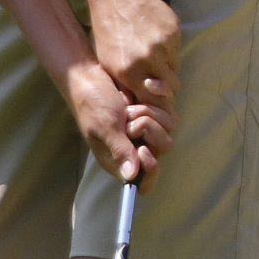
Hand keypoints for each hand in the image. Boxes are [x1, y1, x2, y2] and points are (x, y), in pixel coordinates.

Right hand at [63, 60, 178, 192]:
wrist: (90, 76)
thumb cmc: (91, 104)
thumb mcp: (104, 127)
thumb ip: (119, 150)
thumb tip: (130, 177)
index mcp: (120, 160)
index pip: (144, 182)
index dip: (150, 170)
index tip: (143, 150)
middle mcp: (135, 150)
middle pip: (162, 150)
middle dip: (148, 130)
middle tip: (129, 119)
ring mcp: (146, 133)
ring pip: (168, 131)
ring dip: (150, 114)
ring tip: (129, 108)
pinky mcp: (153, 116)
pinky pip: (168, 115)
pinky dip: (155, 104)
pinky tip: (135, 98)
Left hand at [86, 0, 181, 115]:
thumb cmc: (107, 31)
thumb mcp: (108, 63)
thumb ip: (126, 84)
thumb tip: (142, 104)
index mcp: (129, 72)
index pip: (154, 100)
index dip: (157, 101)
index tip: (157, 99)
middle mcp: (149, 60)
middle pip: (171, 86)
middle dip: (165, 84)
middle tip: (157, 76)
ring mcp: (164, 44)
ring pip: (175, 66)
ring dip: (167, 64)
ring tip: (152, 52)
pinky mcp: (174, 30)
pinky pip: (177, 48)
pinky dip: (170, 47)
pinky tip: (155, 37)